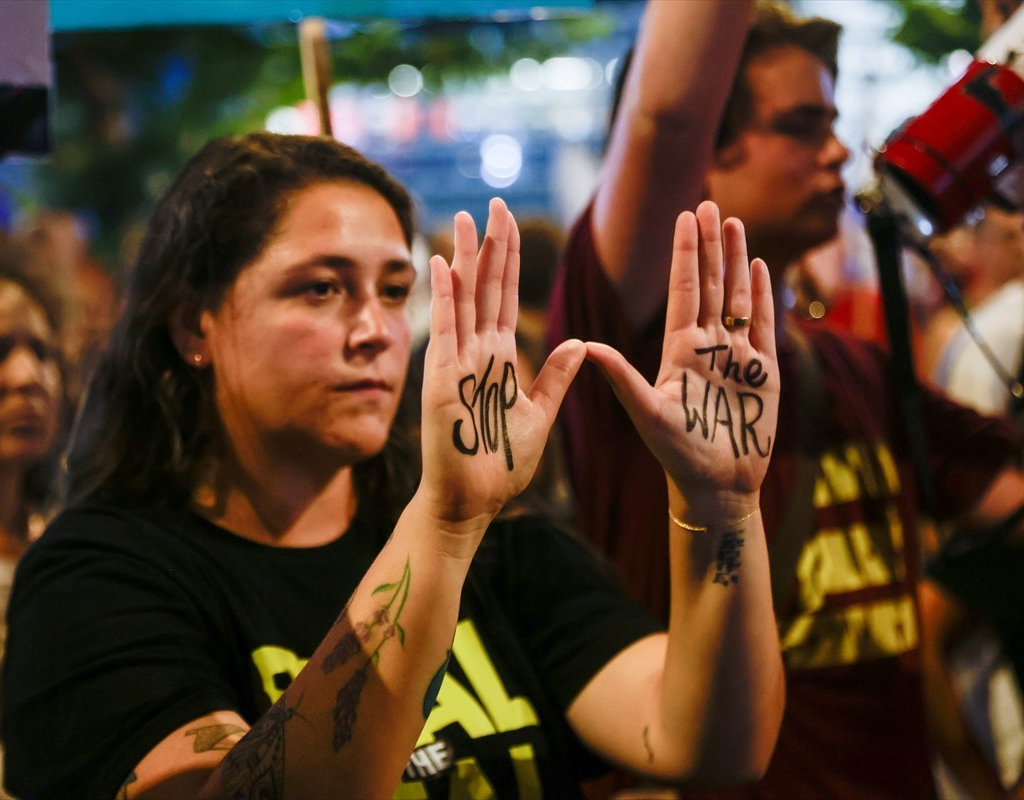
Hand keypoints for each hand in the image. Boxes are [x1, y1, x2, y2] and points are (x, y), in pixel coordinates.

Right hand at [418, 198, 584, 527]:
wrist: (472, 502)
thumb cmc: (501, 466)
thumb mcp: (539, 416)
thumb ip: (556, 378)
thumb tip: (581, 343)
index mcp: (500, 360)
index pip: (504, 297)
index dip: (508, 259)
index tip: (509, 222)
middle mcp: (477, 354)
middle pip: (485, 288)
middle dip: (491, 246)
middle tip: (495, 203)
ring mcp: (457, 364)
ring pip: (464, 300)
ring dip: (466, 259)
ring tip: (466, 219)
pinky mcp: (442, 380)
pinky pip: (444, 330)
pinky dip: (443, 296)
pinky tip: (442, 263)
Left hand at [587, 201, 778, 507]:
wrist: (716, 486)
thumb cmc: (677, 455)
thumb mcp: (647, 413)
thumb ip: (622, 378)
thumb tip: (587, 346)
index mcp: (679, 350)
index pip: (684, 291)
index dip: (686, 254)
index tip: (684, 217)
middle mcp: (708, 347)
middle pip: (712, 285)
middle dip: (711, 245)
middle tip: (710, 204)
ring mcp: (737, 357)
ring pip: (738, 298)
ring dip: (737, 261)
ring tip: (735, 223)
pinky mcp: (763, 373)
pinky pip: (764, 326)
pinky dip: (764, 296)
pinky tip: (761, 267)